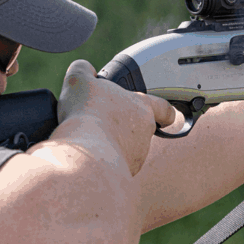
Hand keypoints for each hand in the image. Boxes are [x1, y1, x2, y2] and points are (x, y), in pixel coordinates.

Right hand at [57, 60, 175, 174]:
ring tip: (91, 141)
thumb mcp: (78, 81)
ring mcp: (137, 155)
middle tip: (106, 125)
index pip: (163, 108)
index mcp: (140, 107)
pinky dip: (105, 163)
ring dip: (115, 146)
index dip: (165, 110)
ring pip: (129, 150)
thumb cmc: (88, 115)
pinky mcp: (125, 173)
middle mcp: (144, 133)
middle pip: (142, 130)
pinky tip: (89, 157)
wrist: (86, 154)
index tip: (166, 114)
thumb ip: (83, 70)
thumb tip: (84, 70)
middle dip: (126, 128)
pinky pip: (116, 167)